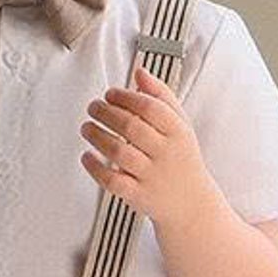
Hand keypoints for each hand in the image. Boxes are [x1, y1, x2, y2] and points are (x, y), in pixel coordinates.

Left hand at [80, 64, 218, 229]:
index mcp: (178, 133)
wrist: (190, 204)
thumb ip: (161, 96)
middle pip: (131, 127)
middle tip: (93, 107)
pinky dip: (95, 167)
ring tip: (86, 127)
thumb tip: (139, 72)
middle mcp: (166, 154)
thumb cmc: (181, 159)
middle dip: (106, 113)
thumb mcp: (181, 125)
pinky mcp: (138, 196)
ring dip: (97, 136)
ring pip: (119, 152)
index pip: (150, 107)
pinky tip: (87, 156)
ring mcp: (152, 176)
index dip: (125, 97)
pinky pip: (112, 181)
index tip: (110, 93)